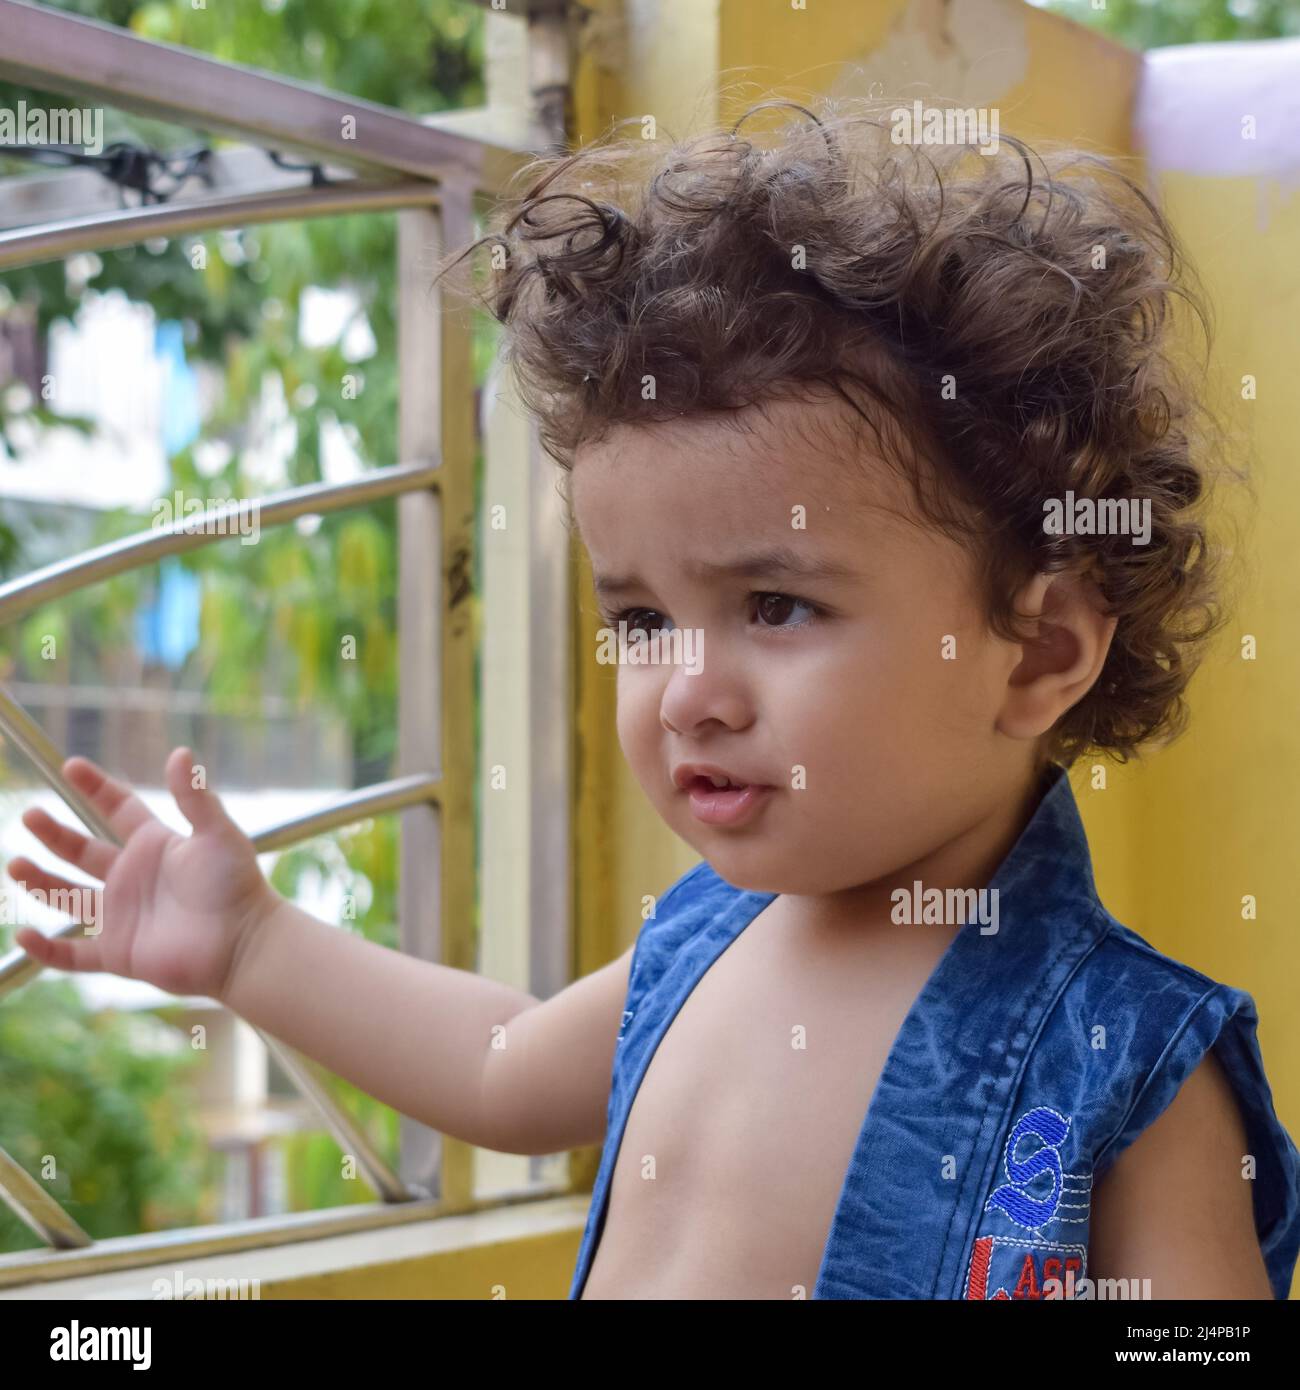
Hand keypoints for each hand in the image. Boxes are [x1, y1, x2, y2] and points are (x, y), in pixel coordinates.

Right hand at [7, 747, 279, 999]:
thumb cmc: (236, 886)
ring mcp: (123, 916)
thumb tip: (181, 753)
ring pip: (69, 897)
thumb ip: (195, 797)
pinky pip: (73, 954)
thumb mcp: (217, 834)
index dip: (95, 787)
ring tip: (15, 864)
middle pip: (84, 850)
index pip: (118, 808)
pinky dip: (47, 950)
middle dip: (55, 834)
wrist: (244, 944)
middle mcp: (134, 877)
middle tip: (31, 815)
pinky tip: (25, 935)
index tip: (70, 766)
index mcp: (156, 845)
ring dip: (41, 881)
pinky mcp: (118, 953)